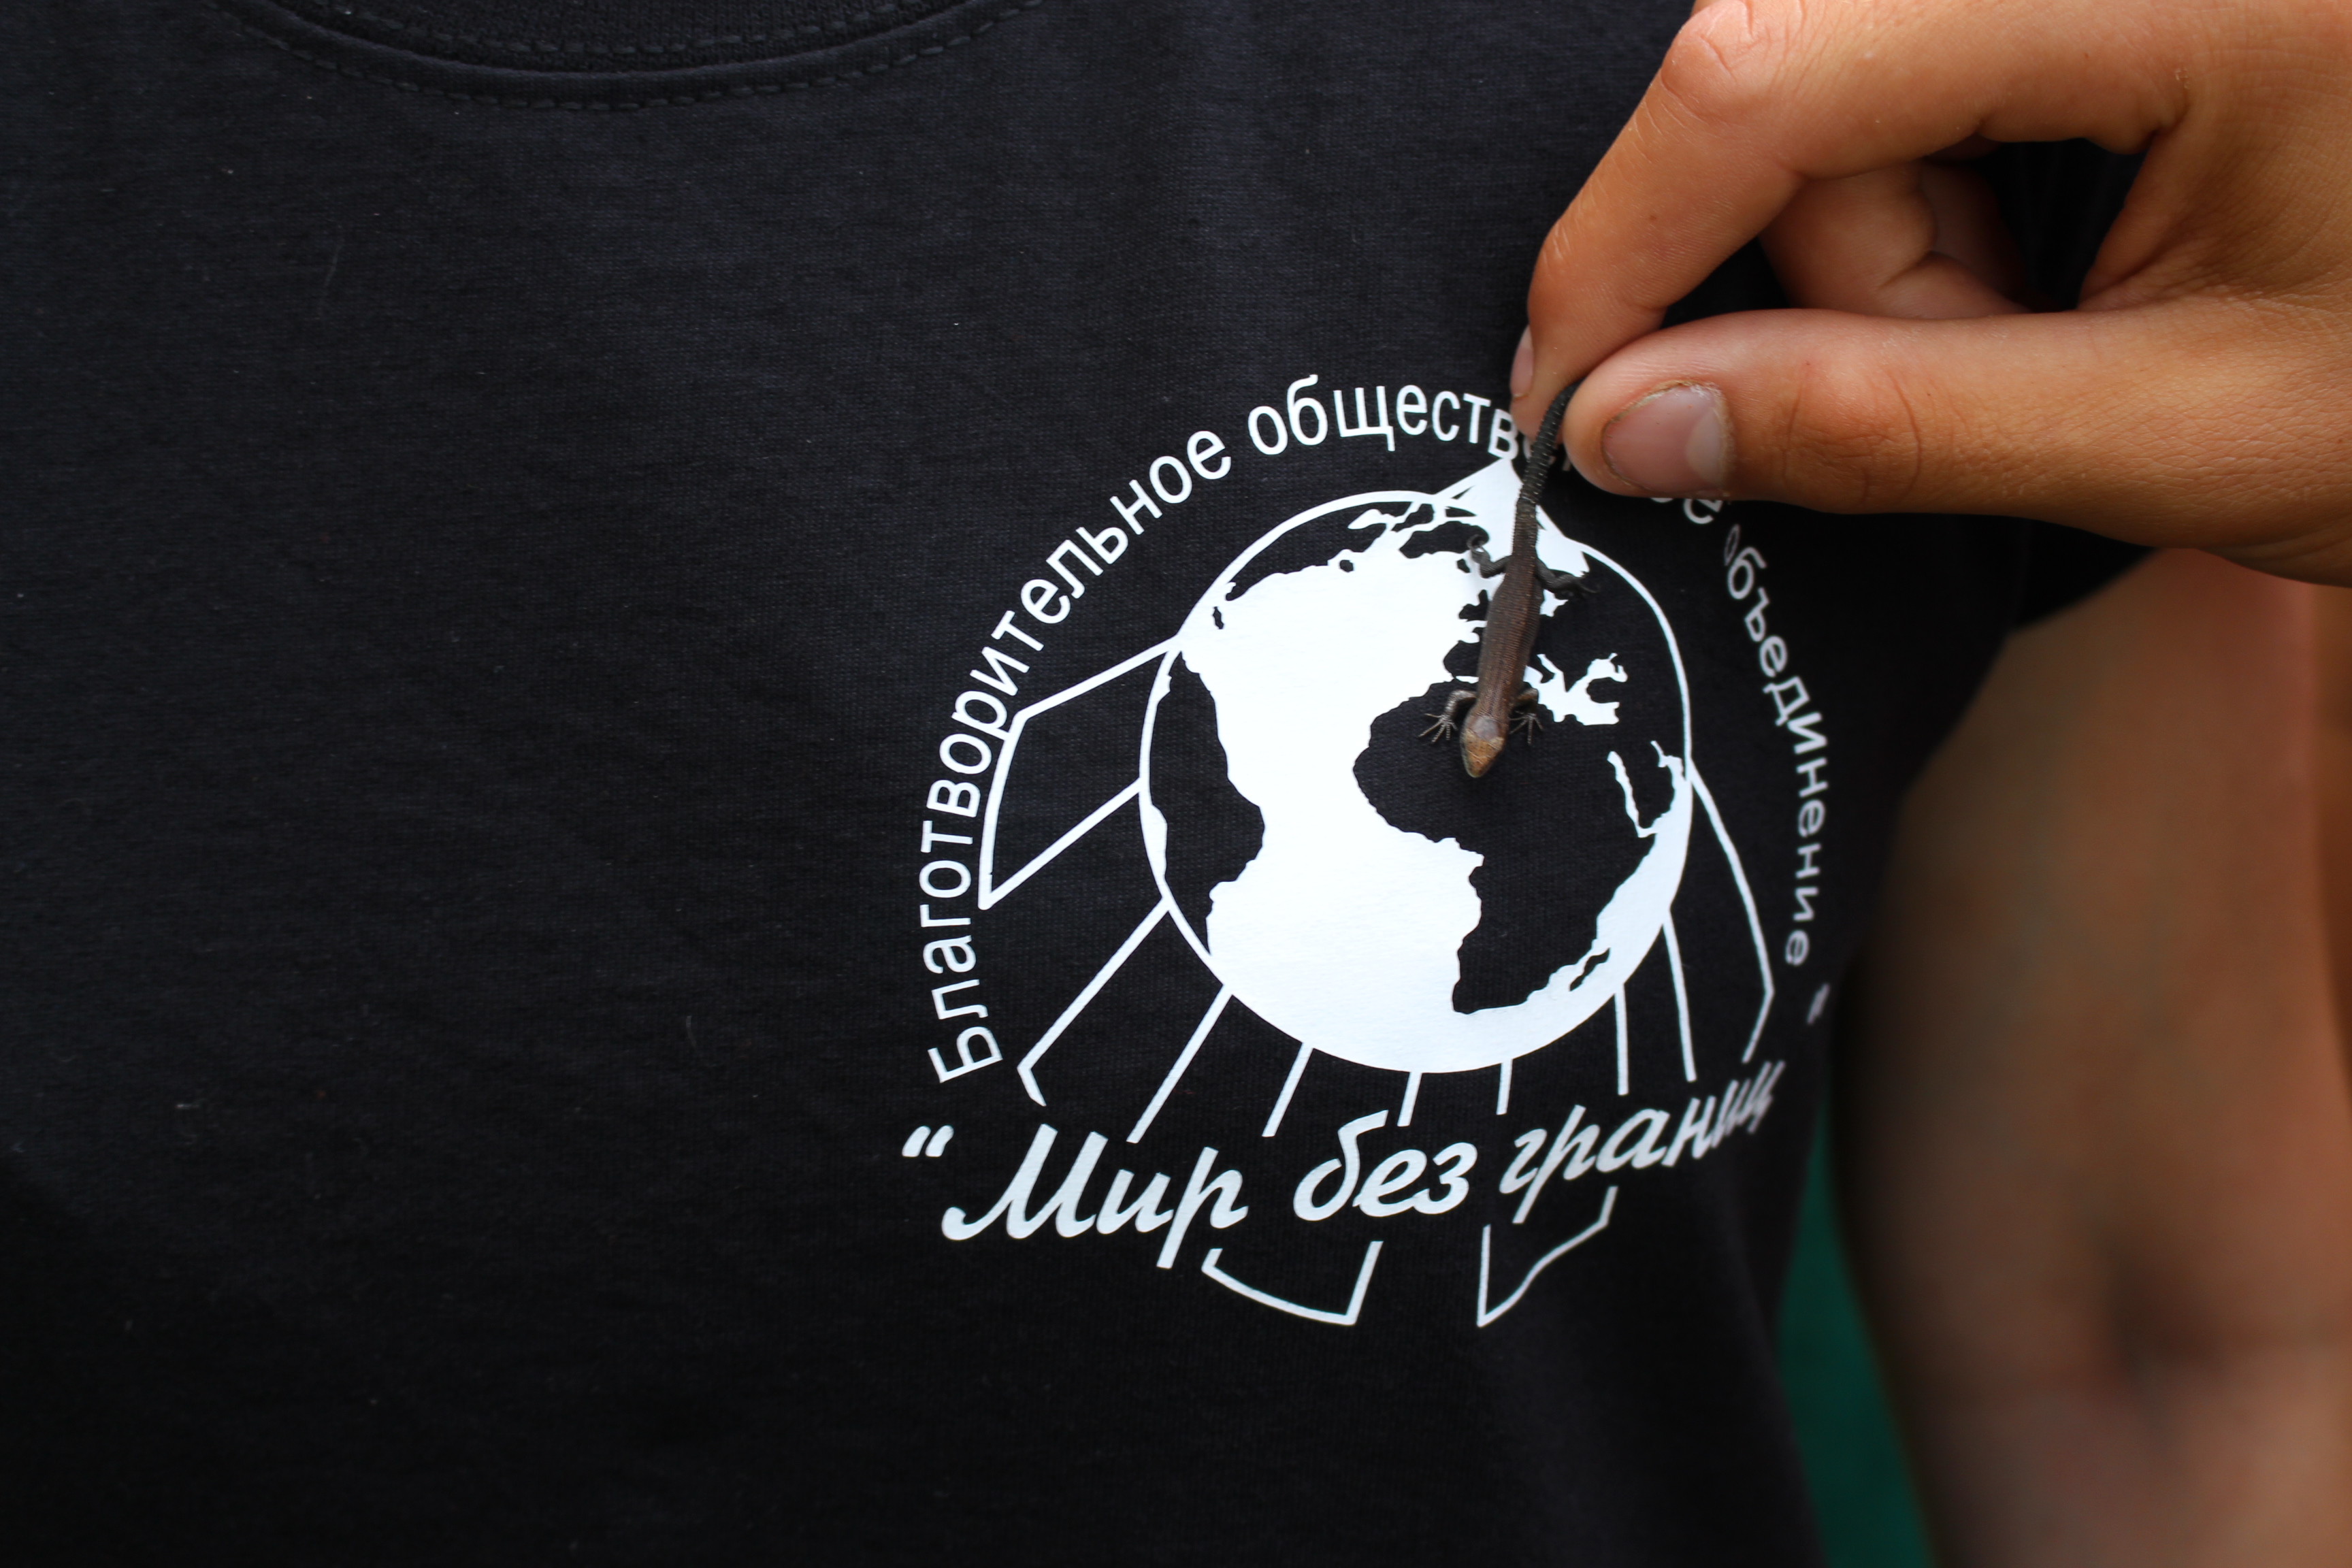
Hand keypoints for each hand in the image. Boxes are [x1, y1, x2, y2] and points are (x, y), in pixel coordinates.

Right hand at [1512, 0, 2351, 584]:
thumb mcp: (2191, 435)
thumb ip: (1888, 425)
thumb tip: (1624, 423)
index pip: (1778, 69)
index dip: (1625, 238)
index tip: (1562, 396)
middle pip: (1810, 52)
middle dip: (1852, 256)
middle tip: (2006, 370)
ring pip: (1857, 50)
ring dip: (1910, 224)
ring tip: (2076, 311)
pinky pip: (1930, 39)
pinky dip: (1954, 163)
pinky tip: (2073, 231)